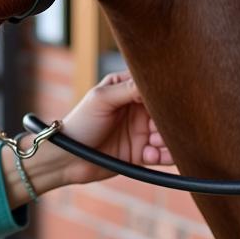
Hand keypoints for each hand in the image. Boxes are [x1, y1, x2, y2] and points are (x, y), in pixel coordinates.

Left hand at [54, 70, 172, 184]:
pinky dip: (162, 156)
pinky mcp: (142, 153)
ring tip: (154, 142)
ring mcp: (141, 131)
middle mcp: (136, 109)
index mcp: (125, 89)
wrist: (69, 157)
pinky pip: (163, 155)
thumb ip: (127, 88)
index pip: (153, 86)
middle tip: (158, 127)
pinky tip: (149, 155)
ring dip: (168, 139)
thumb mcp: (101, 99)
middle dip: (169, 120)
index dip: (164, 92)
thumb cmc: (81, 122)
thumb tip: (155, 80)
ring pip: (169, 134)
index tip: (170, 99)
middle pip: (166, 112)